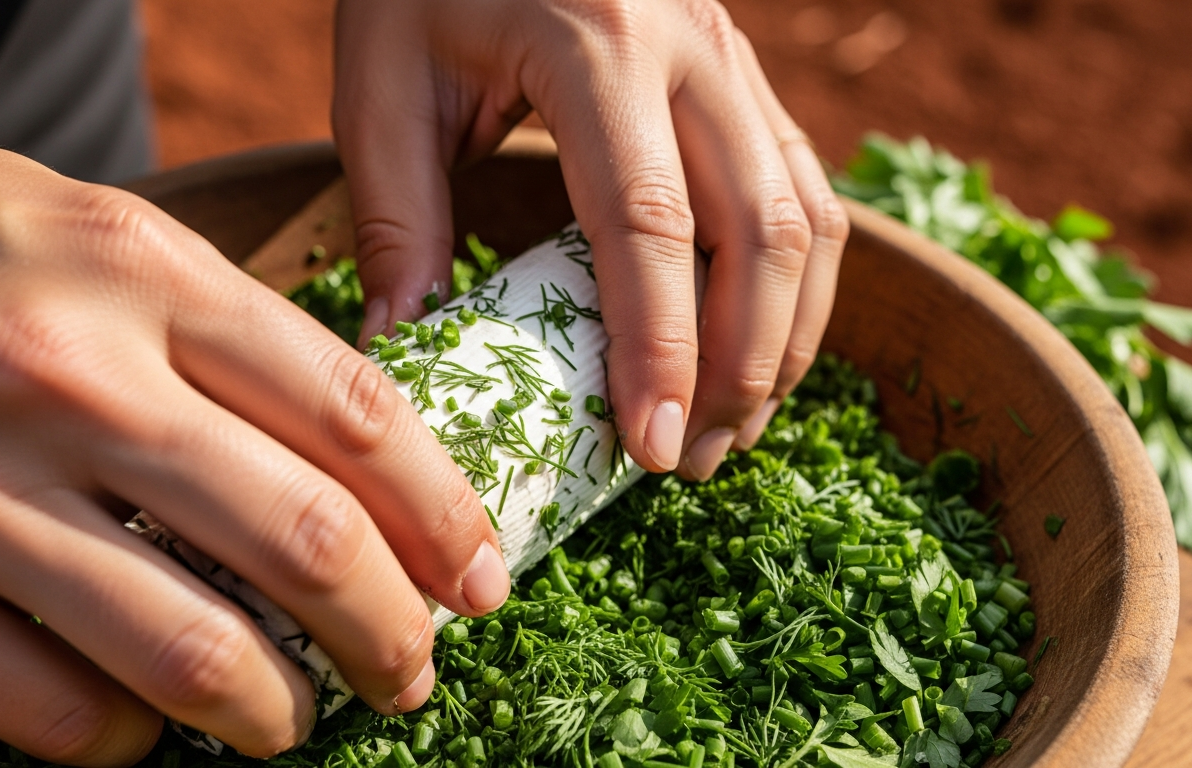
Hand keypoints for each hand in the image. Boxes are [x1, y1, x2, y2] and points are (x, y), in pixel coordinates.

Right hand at [0, 118, 507, 765]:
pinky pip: (57, 715)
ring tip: (297, 716)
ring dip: (276, 711)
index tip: (481, 577)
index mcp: (140, 276)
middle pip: (303, 543)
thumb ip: (223, 329)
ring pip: (193, 655)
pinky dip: (132, 740)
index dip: (447, 516)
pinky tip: (150, 721)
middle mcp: (67, 382)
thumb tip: (356, 455)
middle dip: (392, 632)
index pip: (356, 417)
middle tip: (413, 669)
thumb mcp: (95, 233)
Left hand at [334, 0, 848, 480]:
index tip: (652, 449)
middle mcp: (692, 50)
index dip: (662, 348)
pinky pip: (806, 194)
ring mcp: (735, 62)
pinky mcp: (747, 82)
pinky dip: (795, 289)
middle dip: (741, 366)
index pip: (651, 224)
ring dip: (784, 338)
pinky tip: (753, 350)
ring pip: (808, 220)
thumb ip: (396, 214)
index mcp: (596, 46)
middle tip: (691, 461)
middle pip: (762, 233)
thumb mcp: (383, 81)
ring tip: (729, 427)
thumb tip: (406, 352)